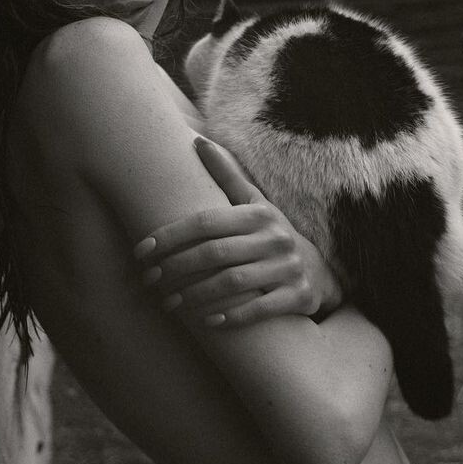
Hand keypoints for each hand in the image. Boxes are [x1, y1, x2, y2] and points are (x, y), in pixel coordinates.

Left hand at [134, 135, 341, 327]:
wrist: (320, 271)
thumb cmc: (273, 234)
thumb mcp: (255, 203)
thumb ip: (227, 175)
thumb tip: (197, 141)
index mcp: (258, 214)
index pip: (205, 221)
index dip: (171, 235)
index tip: (142, 251)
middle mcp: (275, 238)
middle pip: (215, 253)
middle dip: (176, 268)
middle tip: (149, 280)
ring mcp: (288, 268)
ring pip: (233, 282)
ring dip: (196, 294)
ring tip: (169, 303)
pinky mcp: (299, 297)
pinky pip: (261, 308)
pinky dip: (232, 316)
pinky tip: (206, 322)